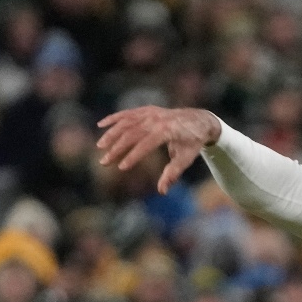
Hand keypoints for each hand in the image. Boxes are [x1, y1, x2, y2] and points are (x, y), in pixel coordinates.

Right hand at [96, 106, 221, 193]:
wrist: (201, 120)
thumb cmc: (193, 142)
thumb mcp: (186, 159)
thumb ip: (172, 174)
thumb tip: (162, 191)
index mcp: (167, 130)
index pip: (146, 144)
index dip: (133, 156)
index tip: (121, 167)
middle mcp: (157, 119)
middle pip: (132, 133)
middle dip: (117, 148)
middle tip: (105, 162)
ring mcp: (151, 113)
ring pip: (126, 122)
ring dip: (112, 134)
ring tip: (100, 147)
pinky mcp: (147, 110)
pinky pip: (128, 113)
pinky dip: (114, 118)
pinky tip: (101, 125)